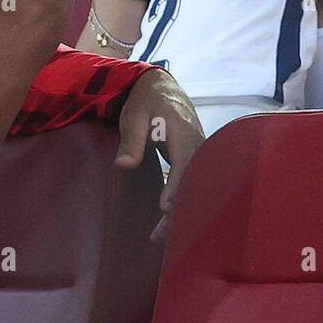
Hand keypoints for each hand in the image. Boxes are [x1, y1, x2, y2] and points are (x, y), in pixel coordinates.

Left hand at [114, 67, 203, 241]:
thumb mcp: (133, 115)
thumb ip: (131, 140)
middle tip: (161, 234)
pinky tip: (169, 220)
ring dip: (181, 210)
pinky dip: (182, 201)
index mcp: (183, 130)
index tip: (166, 207)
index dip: (177, 186)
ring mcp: (198, 151)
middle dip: (180, 209)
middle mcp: (197, 142)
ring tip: (162, 236)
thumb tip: (124, 165)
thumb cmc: (146, 100)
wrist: (162, 87)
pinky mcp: (194, 158)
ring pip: (194, 185)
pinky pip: (192, 182)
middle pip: (193, 181)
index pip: (184, 162)